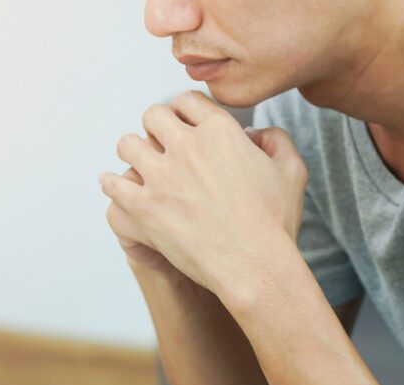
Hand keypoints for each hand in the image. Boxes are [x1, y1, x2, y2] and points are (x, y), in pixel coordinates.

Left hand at [98, 90, 306, 297]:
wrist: (255, 265)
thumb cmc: (275, 224)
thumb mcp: (292, 170)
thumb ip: (275, 140)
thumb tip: (254, 134)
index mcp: (220, 132)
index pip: (187, 101)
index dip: (184, 111)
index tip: (182, 123)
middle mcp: (187, 147)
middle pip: (153, 116)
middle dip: (156, 128)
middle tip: (159, 144)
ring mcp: (162, 177)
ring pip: (128, 144)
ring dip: (133, 152)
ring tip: (138, 165)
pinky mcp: (145, 207)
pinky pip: (113, 184)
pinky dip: (112, 183)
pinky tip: (116, 186)